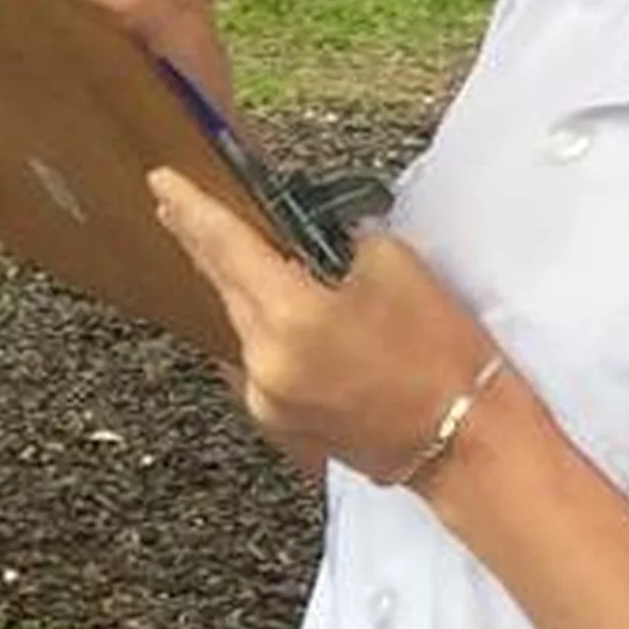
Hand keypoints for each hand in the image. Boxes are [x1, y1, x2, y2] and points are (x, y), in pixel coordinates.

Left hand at [148, 168, 506, 484]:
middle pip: (224, 287)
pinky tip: (277, 312)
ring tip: (229, 251)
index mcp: (290, 319)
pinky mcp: (281, 421)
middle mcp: (264, 362)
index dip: (192, 210)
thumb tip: (320, 239)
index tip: (161, 184)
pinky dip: (263, 330)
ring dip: (236, 288)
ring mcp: (267, 398)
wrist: (467, 444)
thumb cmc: (442, 356)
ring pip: (241, 325)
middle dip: (201, 243)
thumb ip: (343, 244)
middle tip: (175, 206)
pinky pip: (258, 360)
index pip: (226, 248)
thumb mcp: (398, 270)